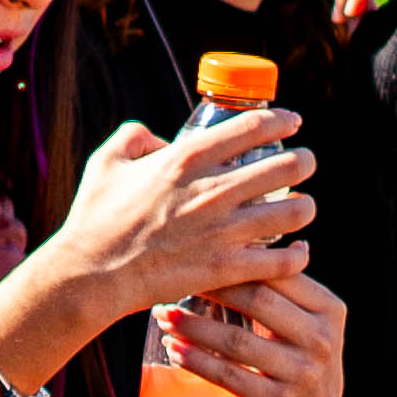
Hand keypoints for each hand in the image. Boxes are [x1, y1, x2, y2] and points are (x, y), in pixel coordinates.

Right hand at [33, 117, 315, 322]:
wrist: (91, 274)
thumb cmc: (94, 217)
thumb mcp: (106, 161)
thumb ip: (134, 137)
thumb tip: (158, 139)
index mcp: (186, 158)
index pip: (254, 128)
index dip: (283, 121)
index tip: (293, 123)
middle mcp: (212, 190)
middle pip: (287, 166)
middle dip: (304, 162)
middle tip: (304, 164)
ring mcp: (223, 231)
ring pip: (295, 213)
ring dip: (304, 207)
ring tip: (301, 207)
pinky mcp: (226, 268)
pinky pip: (282, 261)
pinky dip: (296, 255)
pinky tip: (297, 252)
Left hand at [155, 269, 350, 396]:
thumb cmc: (300, 359)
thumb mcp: (309, 322)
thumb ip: (295, 287)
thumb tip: (295, 243)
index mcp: (330, 310)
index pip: (279, 274)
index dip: (236, 262)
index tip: (199, 253)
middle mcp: (322, 341)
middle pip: (257, 301)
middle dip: (211, 288)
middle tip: (175, 281)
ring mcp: (304, 375)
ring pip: (238, 341)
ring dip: (194, 326)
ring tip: (164, 316)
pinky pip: (230, 376)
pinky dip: (197, 361)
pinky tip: (175, 350)